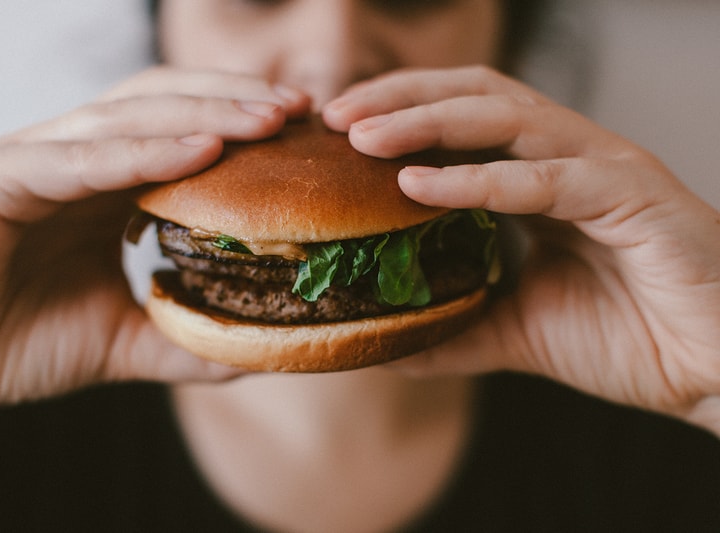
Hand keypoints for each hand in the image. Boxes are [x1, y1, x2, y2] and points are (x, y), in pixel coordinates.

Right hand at [0, 67, 310, 440]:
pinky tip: (202, 151)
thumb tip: (261, 349)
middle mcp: (70, 158)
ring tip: (268, 119)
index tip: (303, 133)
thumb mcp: (126, 342)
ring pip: (129, 117)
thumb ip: (188, 338)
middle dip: (235, 100)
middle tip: (300, 110)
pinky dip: (144, 151)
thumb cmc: (18, 345)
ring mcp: (33, 160)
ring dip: (205, 113)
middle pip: (164, 104)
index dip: (241, 124)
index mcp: (100, 183)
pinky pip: (81, 159)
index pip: (180, 129)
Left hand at [324, 66, 719, 434]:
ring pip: (505, 118)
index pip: (459, 121)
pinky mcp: (631, 195)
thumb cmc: (625, 337)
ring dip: (427, 121)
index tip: (335, 133)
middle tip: (335, 115)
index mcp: (540, 177)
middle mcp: (568, 157)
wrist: (711, 368)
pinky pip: (544, 178)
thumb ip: (452, 326)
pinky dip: (479, 179)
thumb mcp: (514, 329)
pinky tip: (419, 184)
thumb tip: (384, 344)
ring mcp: (601, 168)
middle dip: (400, 98)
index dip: (397, 115)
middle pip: (473, 95)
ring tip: (363, 136)